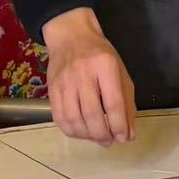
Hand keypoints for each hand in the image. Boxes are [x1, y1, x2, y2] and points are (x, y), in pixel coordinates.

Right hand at [42, 7, 136, 145]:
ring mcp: (64, 82)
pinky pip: (59, 118)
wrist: (71, 37)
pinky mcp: (51, 90)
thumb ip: (127, 104)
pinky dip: (72, 131)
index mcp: (106, 66)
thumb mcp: (121, 73)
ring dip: (87, 135)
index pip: (113, 103)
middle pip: (91, 114)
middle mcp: (83, 74)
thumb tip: (128, 134)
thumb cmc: (101, 56)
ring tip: (97, 137)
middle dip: (102, 134)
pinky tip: (82, 132)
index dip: (119, 125)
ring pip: (74, 119)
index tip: (123, 138)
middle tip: (109, 141)